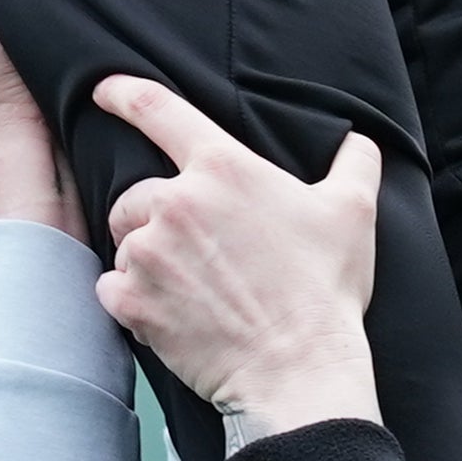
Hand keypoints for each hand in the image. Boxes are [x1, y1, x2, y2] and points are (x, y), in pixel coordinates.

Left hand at [92, 76, 382, 431]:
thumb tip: (358, 140)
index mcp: (222, 167)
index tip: (102, 89)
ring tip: (188, 287)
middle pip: (138, 192)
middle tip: (196, 251)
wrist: (298, 371)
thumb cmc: (324, 290)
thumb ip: (354, 162)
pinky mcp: (133, 301)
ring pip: (125, 241)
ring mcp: (150, 253)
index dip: (122, 92)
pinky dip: (131, 299)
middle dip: (155, 215)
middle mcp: (176, 202)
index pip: (156, 109)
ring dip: (146, 258)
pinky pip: (112, 288)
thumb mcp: (353, 212)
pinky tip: (168, 314)